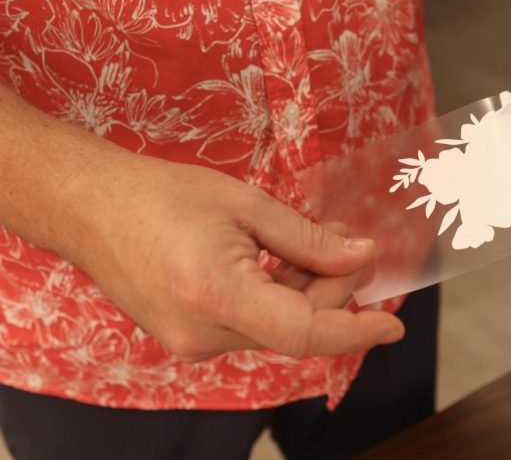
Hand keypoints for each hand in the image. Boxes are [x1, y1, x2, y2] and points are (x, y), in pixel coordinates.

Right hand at [73, 154, 403, 361]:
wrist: (90, 208)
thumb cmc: (161, 195)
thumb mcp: (246, 204)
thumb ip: (308, 239)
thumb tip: (359, 258)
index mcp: (217, 295)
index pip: (306, 331)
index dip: (356, 331)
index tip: (393, 326)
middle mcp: (203, 333)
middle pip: (298, 325)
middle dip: (335, 286)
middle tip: (354, 243)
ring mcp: (192, 342)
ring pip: (278, 327)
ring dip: (308, 290)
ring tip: (325, 241)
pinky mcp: (188, 338)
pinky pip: (252, 325)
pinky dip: (279, 297)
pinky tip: (289, 261)